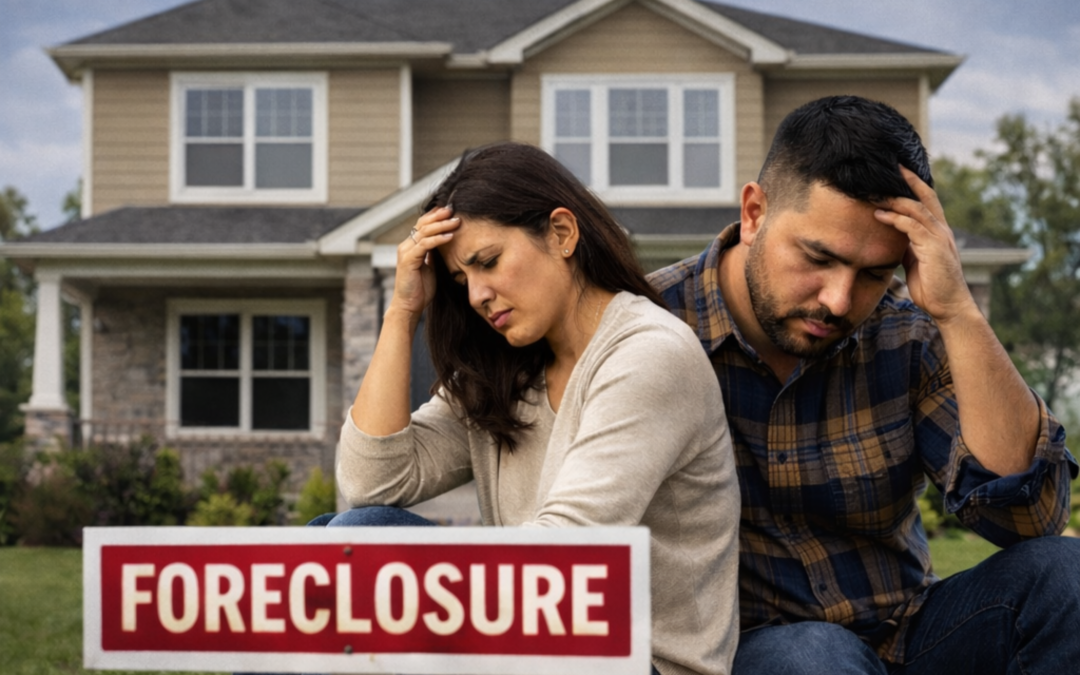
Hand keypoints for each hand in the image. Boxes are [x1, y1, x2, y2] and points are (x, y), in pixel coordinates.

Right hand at [389, 206, 458, 318]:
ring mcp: (406, 252)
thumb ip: (434, 254)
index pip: (422, 225)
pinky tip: (450, 236)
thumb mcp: (431, 267)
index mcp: (411, 247)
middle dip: (439, 215)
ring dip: (441, 225)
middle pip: (422, 224)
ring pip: (424, 232)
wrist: (409, 306)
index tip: (451, 211)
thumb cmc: (421, 290)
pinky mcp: (408, 260)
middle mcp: (406, 246)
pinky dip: (438, 239)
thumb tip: (446, 243)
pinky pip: (425, 245)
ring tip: (456, 221)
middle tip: (454, 210)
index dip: (435, 216)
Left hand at [873, 166, 977, 324]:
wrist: (949, 307)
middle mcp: (941, 230)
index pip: (926, 201)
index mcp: (937, 232)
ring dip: (894, 198)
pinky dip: (895, 219)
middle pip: (925, 196)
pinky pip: (912, 227)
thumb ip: (908, 248)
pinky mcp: (934, 248)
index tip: (897, 172)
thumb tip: (895, 241)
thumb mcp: (916, 263)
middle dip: (908, 179)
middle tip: (891, 165)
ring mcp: (939, 238)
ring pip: (917, 208)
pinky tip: (879, 215)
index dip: (913, 185)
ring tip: (875, 190)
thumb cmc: (932, 287)